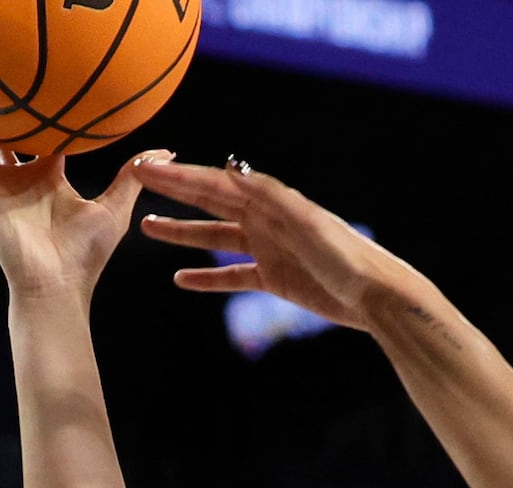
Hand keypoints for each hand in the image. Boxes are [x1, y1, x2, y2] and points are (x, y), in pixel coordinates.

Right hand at [0, 115, 170, 302]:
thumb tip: (165, 151)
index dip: (40, 115)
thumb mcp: (116, 207)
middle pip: (1, 137)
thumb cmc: (87, 255)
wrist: (60, 286)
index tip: (38, 91)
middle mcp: (23, 178)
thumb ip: (133, 175)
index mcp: (50, 178)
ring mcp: (1, 186)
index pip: (42, 137)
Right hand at [137, 158, 422, 331]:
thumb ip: (268, 194)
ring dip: (183, 232)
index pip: (214, 183)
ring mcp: (269, 249)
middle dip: (174, 191)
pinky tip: (181, 278)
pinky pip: (232, 277)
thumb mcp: (305, 221)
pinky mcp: (275, 279)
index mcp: (271, 201)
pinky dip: (207, 278)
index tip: (145, 168)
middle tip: (137, 180)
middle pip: (210, 201)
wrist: (375, 297)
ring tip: (147, 225)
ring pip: (215, 237)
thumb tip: (230, 166)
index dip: (178, 176)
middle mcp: (266, 220)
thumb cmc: (345, 256)